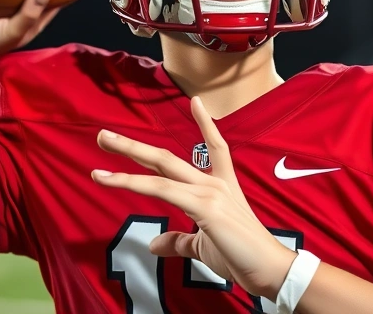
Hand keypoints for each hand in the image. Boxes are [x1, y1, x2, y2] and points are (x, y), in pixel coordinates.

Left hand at [91, 96, 297, 300]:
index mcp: (222, 187)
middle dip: (134, 146)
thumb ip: (178, 241)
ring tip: (102, 142)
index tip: (196, 102)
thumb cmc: (243, 258)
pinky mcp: (204, 207)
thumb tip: (154, 243)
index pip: (215, 147)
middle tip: (104, 135)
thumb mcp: (204, 246)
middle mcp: (215, 184)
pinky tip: (116, 176)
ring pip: (161, 166)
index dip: (205, 124)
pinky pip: (162, 190)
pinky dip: (136, 181)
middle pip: (168, 156)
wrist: (271, 270)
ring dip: (128, 154)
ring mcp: (209, 192)